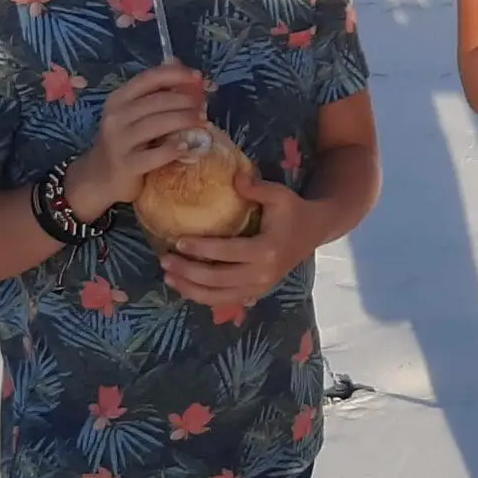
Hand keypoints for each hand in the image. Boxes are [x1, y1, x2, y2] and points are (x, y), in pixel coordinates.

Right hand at [67, 62, 210, 221]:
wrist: (99, 177)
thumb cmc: (124, 141)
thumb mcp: (133, 114)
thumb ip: (155, 92)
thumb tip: (180, 64)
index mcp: (118, 99)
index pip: (149, 78)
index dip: (176, 74)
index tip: (198, 77)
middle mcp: (116, 116)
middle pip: (158, 101)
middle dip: (186, 101)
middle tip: (204, 105)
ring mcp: (119, 141)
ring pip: (159, 124)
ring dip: (185, 120)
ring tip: (203, 122)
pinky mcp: (127, 165)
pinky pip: (157, 154)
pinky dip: (175, 148)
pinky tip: (187, 145)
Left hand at [160, 171, 319, 311]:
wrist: (313, 231)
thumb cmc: (293, 211)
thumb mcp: (279, 194)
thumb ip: (256, 187)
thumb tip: (234, 177)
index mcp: (266, 251)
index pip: (227, 253)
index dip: (201, 249)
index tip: (177, 241)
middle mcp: (262, 275)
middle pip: (217, 279)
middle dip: (188, 272)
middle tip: (164, 259)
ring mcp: (259, 287)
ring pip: (218, 296)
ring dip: (190, 288)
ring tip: (168, 276)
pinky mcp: (255, 292)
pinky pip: (224, 300)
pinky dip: (202, 297)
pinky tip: (184, 287)